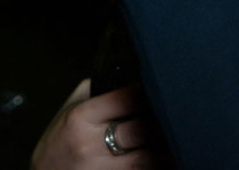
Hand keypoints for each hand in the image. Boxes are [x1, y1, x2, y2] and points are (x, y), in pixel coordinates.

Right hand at [31, 79, 168, 168]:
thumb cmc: (59, 141)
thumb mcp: (69, 108)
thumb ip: (100, 90)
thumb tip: (133, 77)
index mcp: (81, 118)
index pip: (129, 98)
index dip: (151, 92)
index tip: (161, 88)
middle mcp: (92, 145)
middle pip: (145, 129)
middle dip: (165, 119)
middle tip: (179, 110)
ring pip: (151, 158)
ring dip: (169, 146)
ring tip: (179, 134)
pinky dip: (160, 163)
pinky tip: (167, 155)